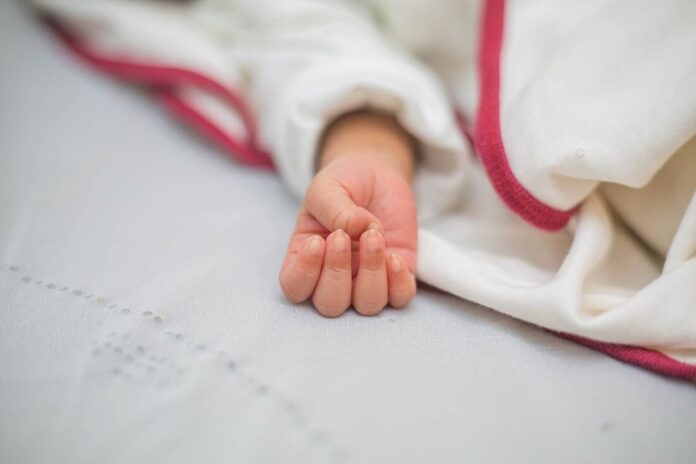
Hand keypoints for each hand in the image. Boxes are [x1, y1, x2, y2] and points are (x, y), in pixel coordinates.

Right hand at [279, 112, 417, 316]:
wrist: (377, 174)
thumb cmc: (343, 183)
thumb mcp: (328, 187)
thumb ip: (334, 208)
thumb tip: (356, 231)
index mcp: (305, 258)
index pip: (295, 288)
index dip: (304, 274)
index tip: (316, 241)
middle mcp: (334, 277)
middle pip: (330, 304)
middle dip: (337, 273)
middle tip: (342, 237)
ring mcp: (367, 279)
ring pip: (367, 304)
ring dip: (371, 274)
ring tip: (374, 235)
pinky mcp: (398, 275)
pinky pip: (400, 297)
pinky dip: (399, 282)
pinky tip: (395, 256)